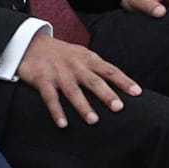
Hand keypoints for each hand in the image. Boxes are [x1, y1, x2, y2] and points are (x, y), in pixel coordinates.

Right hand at [15, 33, 141, 128]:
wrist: (31, 43)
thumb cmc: (64, 54)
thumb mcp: (83, 56)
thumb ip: (100, 69)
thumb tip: (123, 86)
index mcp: (89, 59)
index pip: (110, 70)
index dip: (124, 81)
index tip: (137, 92)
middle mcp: (76, 66)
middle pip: (94, 81)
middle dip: (107, 94)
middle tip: (119, 108)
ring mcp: (59, 73)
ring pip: (73, 91)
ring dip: (83, 106)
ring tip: (93, 120)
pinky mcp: (42, 80)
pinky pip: (50, 97)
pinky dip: (56, 111)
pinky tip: (63, 124)